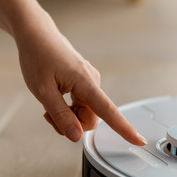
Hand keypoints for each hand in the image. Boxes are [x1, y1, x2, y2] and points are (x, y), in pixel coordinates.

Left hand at [16, 22, 145, 145]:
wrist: (37, 35)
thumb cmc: (38, 57)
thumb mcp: (43, 91)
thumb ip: (60, 115)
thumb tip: (76, 136)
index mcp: (86, 83)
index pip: (109, 112)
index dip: (124, 129)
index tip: (139, 141)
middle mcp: (92, 82)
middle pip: (90, 119)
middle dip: (71, 123)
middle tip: (50, 114)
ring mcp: (89, 82)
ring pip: (84, 114)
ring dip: (67, 116)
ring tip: (49, 102)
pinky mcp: (84, 83)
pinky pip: (81, 105)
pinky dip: (67, 108)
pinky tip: (55, 97)